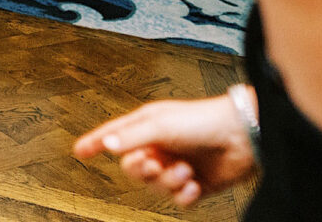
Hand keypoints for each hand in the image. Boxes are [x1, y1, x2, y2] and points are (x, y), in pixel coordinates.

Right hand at [73, 95, 257, 206]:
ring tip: (186, 171)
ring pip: (155, 187)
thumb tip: (106, 145)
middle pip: (132, 169)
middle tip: (154, 163)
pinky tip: (194, 183)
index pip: (113, 135)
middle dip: (142, 170)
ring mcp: (176, 166)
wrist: (242, 137)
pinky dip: (184, 195)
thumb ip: (131, 136)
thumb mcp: (160, 125)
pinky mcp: (194, 184)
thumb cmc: (201, 121)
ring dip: (169, 181)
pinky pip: (177, 199)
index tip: (78, 151)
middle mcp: (159, 147)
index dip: (95, 142)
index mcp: (147, 127)